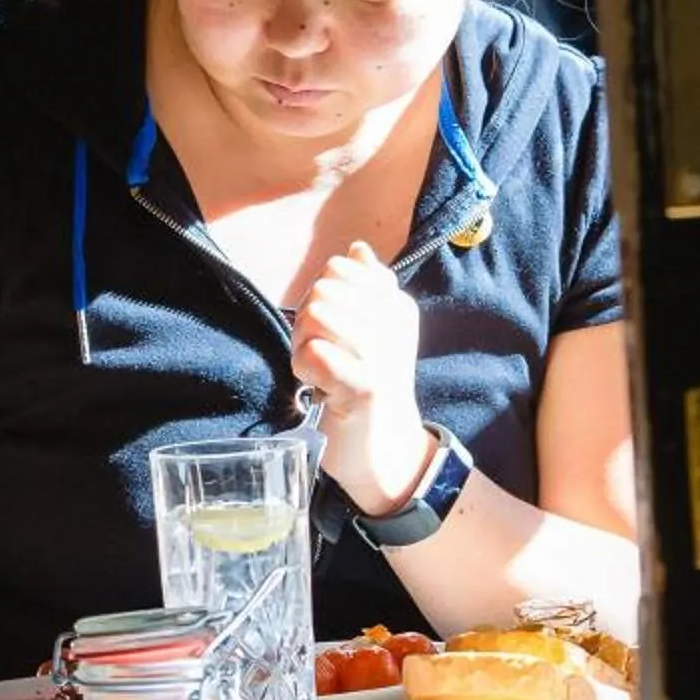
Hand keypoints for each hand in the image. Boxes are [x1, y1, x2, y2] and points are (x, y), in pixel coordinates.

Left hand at [290, 243, 433, 515]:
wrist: (386, 451)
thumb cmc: (369, 386)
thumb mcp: (373, 332)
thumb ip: (366, 288)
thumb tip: (357, 248)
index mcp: (396, 305)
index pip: (338, 267)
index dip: (320, 296)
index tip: (332, 331)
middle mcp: (394, 323)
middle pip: (321, 289)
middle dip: (306, 322)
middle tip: (323, 356)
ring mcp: (382, 355)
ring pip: (316, 316)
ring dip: (303, 347)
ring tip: (321, 372)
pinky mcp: (366, 387)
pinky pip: (314, 354)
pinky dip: (305, 371)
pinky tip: (319, 389)